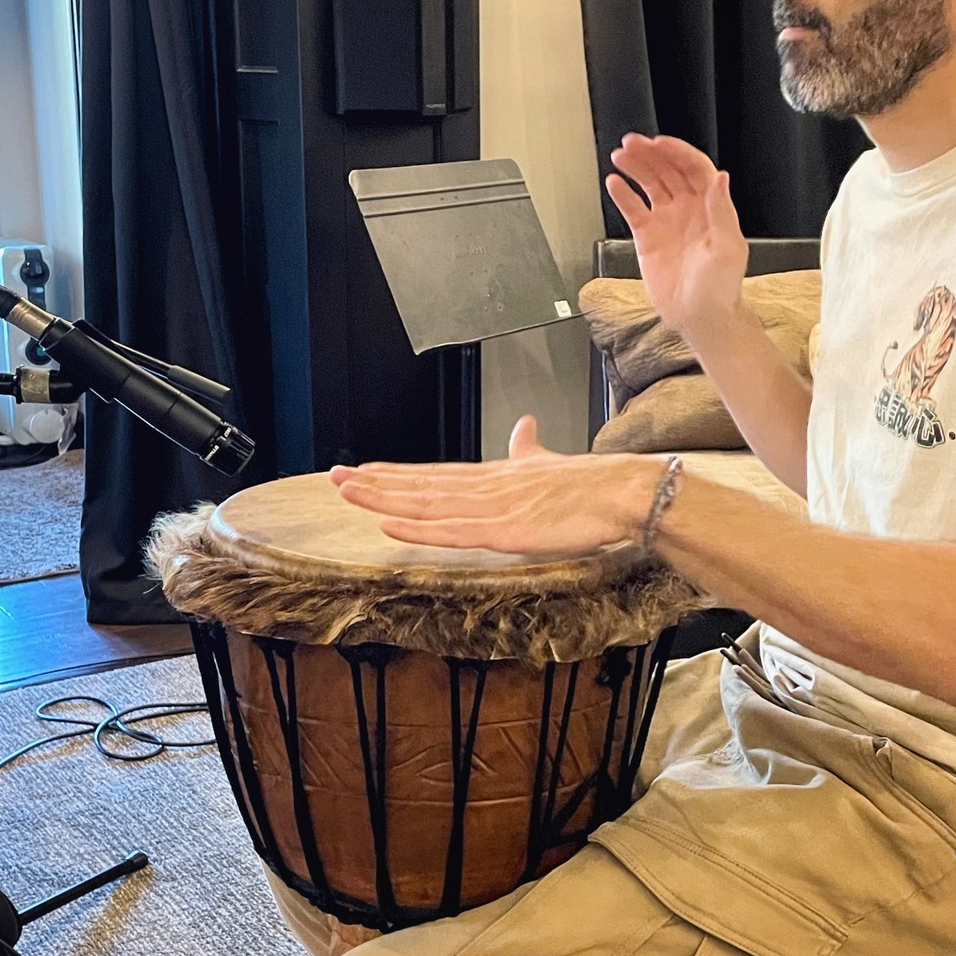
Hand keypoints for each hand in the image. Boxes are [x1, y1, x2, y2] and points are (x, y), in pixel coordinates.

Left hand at [330, 416, 660, 555]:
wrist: (621, 492)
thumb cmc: (591, 485)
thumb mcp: (550, 464)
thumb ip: (529, 449)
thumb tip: (523, 424)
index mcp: (493, 476)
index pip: (434, 474)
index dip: (396, 473)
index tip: (363, 470)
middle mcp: (484, 487)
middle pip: (419, 485)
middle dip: (375, 481)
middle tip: (334, 477)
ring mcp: (491, 508)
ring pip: (425, 503)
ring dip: (383, 498)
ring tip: (347, 492)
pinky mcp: (504, 530)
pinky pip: (450, 530)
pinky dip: (416, 526)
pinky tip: (388, 522)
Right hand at [606, 133, 748, 341]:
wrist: (700, 318)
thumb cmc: (720, 288)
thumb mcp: (727, 247)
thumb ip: (722, 211)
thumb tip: (721, 177)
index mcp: (710, 207)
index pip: (693, 168)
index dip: (676, 153)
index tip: (658, 143)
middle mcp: (688, 209)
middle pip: (668, 170)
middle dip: (650, 154)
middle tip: (631, 143)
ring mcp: (667, 221)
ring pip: (649, 184)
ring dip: (635, 167)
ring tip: (619, 155)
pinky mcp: (648, 237)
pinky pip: (633, 209)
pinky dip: (623, 195)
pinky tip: (614, 182)